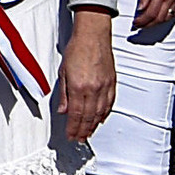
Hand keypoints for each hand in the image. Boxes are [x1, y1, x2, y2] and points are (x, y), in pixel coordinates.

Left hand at [51, 14, 116, 154]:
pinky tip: (100, 119)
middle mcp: (92, 89)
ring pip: (99, 113)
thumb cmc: (78, 49)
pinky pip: (109, 103)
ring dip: (93, 125)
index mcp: (78, 87)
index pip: (75, 114)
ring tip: (88, 133)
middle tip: (79, 139)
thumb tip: (63, 110)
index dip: (73, 128)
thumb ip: (63, 93)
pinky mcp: (112, 83)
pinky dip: (104, 114)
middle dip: (83, 130)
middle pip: (88, 117)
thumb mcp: (63, 72)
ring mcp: (104, 87)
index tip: (70, 135)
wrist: (93, 35)